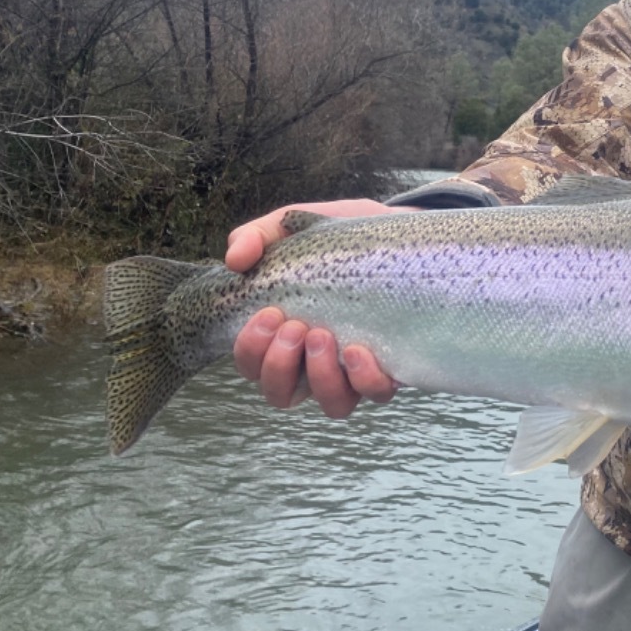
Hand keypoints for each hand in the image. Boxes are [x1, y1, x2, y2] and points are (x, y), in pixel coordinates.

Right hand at [228, 199, 413, 416]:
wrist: (396, 230)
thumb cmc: (337, 238)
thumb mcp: (292, 227)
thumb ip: (257, 236)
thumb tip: (234, 260)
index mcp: (283, 335)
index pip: (251, 364)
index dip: (250, 350)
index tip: (268, 313)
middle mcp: (314, 362)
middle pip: (281, 394)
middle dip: (280, 365)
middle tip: (296, 326)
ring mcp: (353, 369)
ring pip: (332, 404)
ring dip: (321, 378)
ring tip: (324, 336)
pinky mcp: (390, 365)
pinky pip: (375, 393)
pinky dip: (364, 379)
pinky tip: (359, 348)